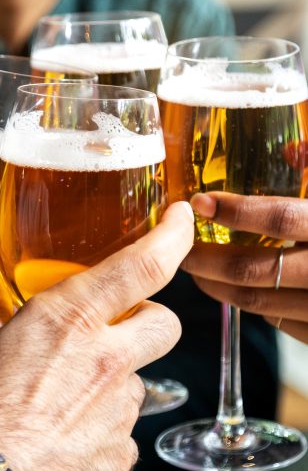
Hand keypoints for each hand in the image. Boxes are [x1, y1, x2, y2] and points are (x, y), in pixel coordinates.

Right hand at [0, 201, 194, 470]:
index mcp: (71, 319)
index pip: (144, 264)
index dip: (172, 235)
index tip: (182, 218)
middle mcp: (108, 358)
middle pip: (165, 323)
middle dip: (148, 318)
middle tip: (113, 327)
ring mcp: (120, 410)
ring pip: (139, 379)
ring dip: (115, 378)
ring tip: (65, 395)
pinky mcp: (119, 454)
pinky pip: (123, 431)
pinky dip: (103, 426)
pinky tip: (65, 436)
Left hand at [181, 192, 307, 341]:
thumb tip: (290, 150)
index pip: (281, 220)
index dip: (237, 211)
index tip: (201, 203)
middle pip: (253, 268)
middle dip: (207, 258)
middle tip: (180, 246)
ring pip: (256, 300)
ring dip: (218, 285)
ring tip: (196, 269)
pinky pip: (277, 320)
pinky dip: (250, 302)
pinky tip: (235, 289)